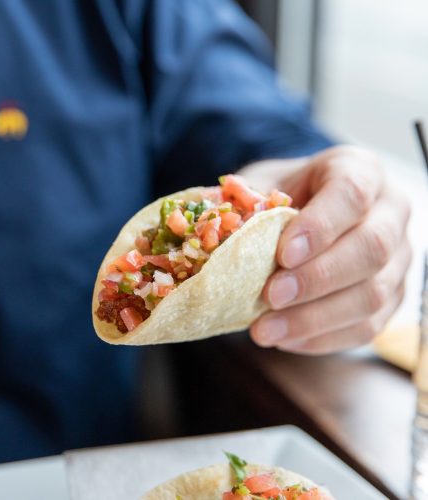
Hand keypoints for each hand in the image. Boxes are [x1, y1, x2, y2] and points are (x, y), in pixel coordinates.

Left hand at [247, 145, 410, 353]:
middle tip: (269, 297)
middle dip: (316, 278)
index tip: (282, 254)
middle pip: (370, 248)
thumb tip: (212, 231)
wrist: (304, 213)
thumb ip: (244, 202)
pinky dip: (322, 337)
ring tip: (265, 331)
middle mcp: (390, 211)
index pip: (351, 193)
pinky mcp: (391, 296)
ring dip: (314, 319)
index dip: (319, 226)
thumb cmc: (281, 197)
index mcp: (359, 170)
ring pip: (372, 295)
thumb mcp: (259, 186)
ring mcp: (397, 257)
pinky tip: (285, 339)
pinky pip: (367, 326)